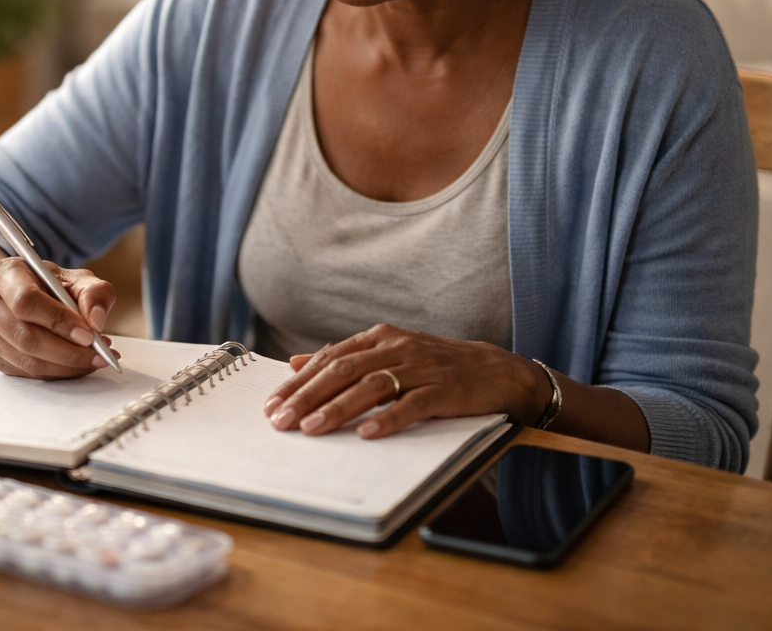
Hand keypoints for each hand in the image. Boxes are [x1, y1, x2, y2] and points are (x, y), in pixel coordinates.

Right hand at [0, 255, 118, 379]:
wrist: (15, 294)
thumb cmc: (47, 284)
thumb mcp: (75, 278)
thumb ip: (93, 292)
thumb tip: (96, 320)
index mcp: (5, 274)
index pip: (26, 301)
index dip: (58, 321)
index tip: (88, 335)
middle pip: (25, 337)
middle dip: (68, 352)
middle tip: (100, 354)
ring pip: (27, 361)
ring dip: (67, 366)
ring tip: (95, 358)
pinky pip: (28, 373)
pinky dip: (59, 373)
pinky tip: (78, 364)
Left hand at [262, 324, 547, 438]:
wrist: (498, 371)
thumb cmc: (437, 366)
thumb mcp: (388, 355)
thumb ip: (345, 358)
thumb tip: (296, 363)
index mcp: (380, 337)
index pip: (330, 358)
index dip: (299, 382)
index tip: (273, 404)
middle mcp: (398, 347)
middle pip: (344, 370)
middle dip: (308, 396)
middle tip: (281, 420)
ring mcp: (422, 367)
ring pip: (372, 386)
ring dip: (338, 409)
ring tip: (312, 429)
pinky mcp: (446, 389)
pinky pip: (413, 405)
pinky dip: (389, 419)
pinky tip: (367, 434)